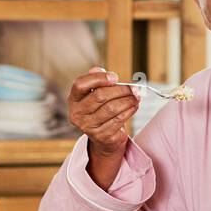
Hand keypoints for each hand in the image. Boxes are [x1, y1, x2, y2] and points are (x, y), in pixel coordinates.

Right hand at [66, 67, 139, 184]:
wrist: (103, 137)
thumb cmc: (100, 110)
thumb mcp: (95, 94)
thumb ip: (98, 81)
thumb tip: (105, 72)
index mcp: (74, 99)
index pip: (80, 85)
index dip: (98, 78)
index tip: (115, 77)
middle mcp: (77, 114)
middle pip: (100, 96)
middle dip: (120, 90)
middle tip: (133, 87)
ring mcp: (88, 126)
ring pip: (111, 108)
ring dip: (128, 100)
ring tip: (136, 96)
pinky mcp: (102, 136)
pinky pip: (119, 120)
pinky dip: (130, 110)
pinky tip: (134, 105)